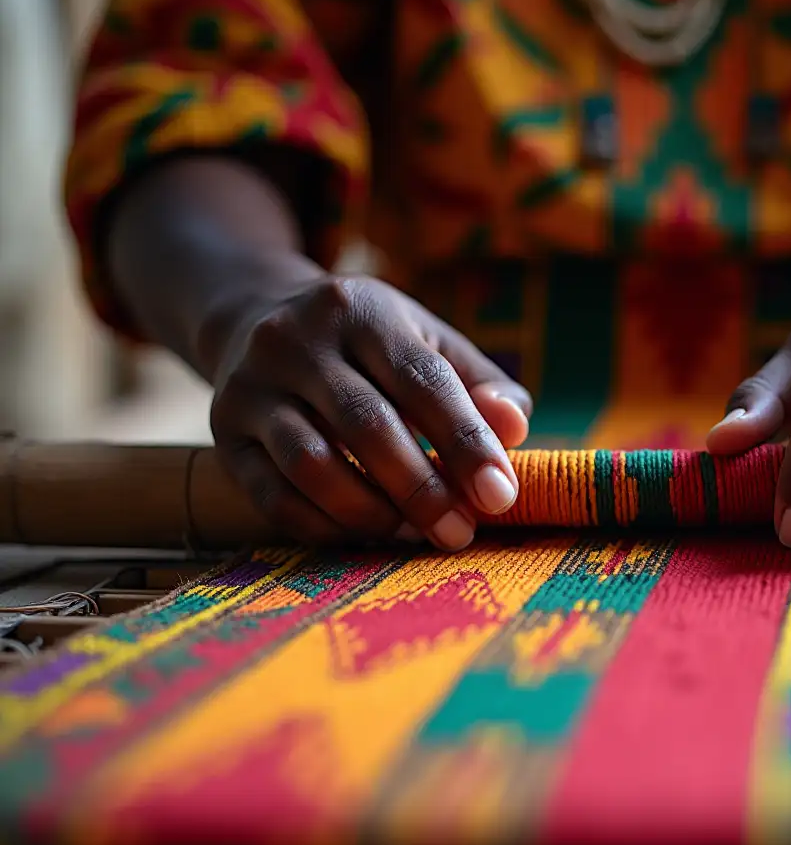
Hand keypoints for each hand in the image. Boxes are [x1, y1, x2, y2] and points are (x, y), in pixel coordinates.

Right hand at [208, 275, 530, 549]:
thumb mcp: (426, 341)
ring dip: (370, 511)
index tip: (499, 495)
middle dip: (421, 488)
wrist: (256, 316)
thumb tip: (514, 430)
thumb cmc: (370, 343)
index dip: (465, 441)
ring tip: (412, 533)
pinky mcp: (223, 431)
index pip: (422, 379)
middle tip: (459, 532)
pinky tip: (364, 534)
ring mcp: (251, 385)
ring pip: (311, 464)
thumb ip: (479, 383)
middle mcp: (297, 340)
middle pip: (366, 425)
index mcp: (363, 309)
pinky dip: (324, 525)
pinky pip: (272, 495)